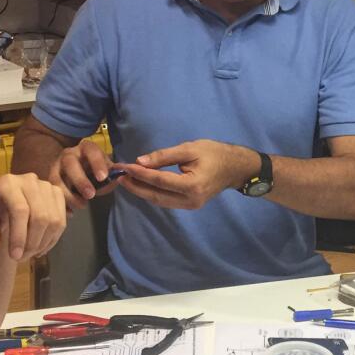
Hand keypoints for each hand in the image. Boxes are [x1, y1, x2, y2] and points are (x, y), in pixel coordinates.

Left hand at [0, 172, 66, 261]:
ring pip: (54, 221)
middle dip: (32, 243)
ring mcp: (47, 186)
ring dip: (42, 243)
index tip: (15, 256)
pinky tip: (40, 249)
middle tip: (20, 258)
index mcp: (7, 183)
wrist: (2, 196)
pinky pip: (61, 222)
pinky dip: (52, 240)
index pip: (19, 210)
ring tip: (29, 255)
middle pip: (40, 216)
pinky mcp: (58, 194)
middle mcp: (30, 180)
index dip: (19, 236)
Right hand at [50, 138, 126, 210]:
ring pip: (56, 179)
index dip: (97, 163)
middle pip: (70, 164)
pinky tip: (71, 212)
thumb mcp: (106, 168)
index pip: (91, 150)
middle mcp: (68, 155)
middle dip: (80, 180)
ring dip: (69, 194)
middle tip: (91, 195)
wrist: (81, 169)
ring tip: (83, 205)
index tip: (103, 177)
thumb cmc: (96, 168)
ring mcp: (56, 166)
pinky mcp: (50, 180)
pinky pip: (51, 192)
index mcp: (86, 148)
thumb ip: (112, 173)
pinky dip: (61, 204)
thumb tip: (114, 179)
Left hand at [119, 140, 259, 209]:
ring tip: (126, 180)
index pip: (159, 180)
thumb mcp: (190, 149)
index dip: (140, 174)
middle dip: (135, 186)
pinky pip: (165, 201)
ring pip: (159, 201)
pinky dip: (152, 193)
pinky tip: (141, 185)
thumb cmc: (215, 154)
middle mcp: (190, 200)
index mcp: (192, 185)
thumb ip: (164, 156)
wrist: (235, 168)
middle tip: (119, 176)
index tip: (124, 166)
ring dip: (141, 191)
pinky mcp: (189, 205)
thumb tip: (140, 161)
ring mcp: (190, 206)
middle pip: (156, 195)